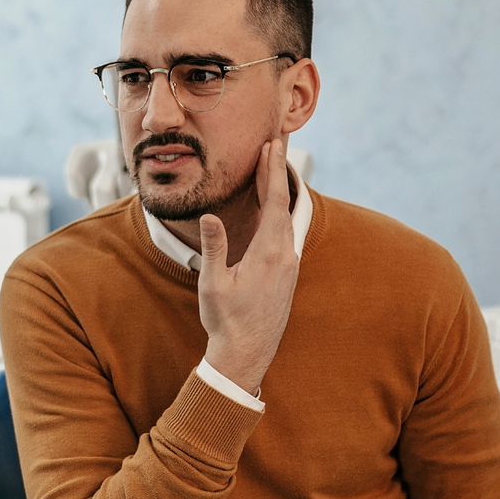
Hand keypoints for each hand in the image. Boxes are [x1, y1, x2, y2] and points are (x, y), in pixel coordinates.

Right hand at [198, 134, 300, 393]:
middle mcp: (285, 256)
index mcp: (268, 253)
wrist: (247, 354)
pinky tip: (272, 209)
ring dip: (279, 192)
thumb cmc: (226, 321)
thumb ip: (214, 247)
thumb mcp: (213, 284)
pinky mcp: (287, 275)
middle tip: (276, 144)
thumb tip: (210, 217)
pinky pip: (286, 234)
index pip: (274, 201)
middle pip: (284, 204)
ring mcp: (289, 266)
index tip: (272, 146)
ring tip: (273, 169)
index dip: (273, 171)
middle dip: (277, 173)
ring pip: (287, 219)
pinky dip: (279, 213)